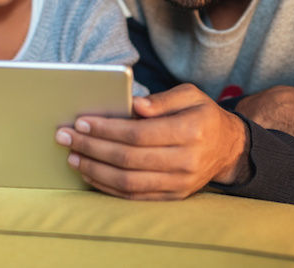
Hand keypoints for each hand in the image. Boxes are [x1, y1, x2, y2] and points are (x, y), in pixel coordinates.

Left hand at [54, 83, 248, 199]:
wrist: (228, 148)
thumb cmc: (203, 115)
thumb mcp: (191, 95)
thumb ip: (162, 99)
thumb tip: (134, 105)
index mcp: (192, 130)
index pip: (139, 133)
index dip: (107, 129)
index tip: (82, 121)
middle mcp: (187, 160)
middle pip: (129, 158)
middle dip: (92, 146)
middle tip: (65, 136)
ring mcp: (180, 183)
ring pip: (128, 182)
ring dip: (94, 170)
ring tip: (72, 155)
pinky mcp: (173, 197)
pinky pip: (134, 196)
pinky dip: (107, 186)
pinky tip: (90, 173)